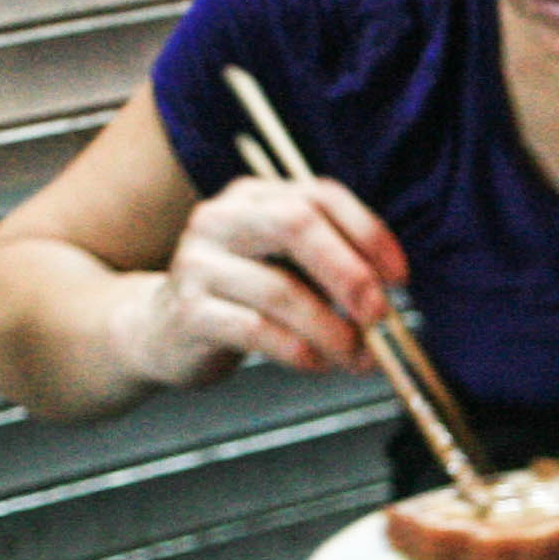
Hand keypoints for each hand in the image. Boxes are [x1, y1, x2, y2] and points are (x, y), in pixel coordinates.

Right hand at [116, 176, 407, 387]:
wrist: (158, 330)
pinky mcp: (188, 312)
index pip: (320, 196)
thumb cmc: (240, 296)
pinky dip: (298, 351)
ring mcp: (199, 263)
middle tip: (380, 316)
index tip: (400, 277)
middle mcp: (222, 219)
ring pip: (280, 290)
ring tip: (358, 357)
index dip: (368, 233)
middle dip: (350, 273)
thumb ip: (329, 266)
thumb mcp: (283, 265)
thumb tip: (389, 296)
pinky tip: (318, 364)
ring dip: (332, 329)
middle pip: (296, 226)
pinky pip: (255, 331)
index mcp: (255, 197)